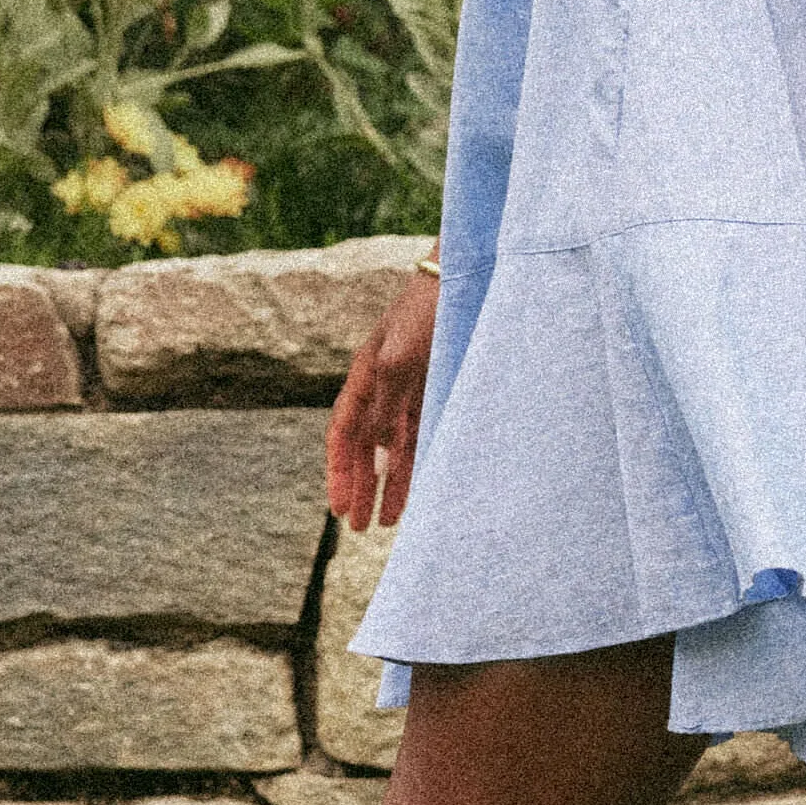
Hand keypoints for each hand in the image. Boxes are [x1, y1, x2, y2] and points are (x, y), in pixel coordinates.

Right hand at [326, 271, 439, 531]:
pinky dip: (417, 464)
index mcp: (364, 374)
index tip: (338, 507)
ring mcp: (411, 388)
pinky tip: (420, 488)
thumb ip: (385, 401)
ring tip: (387, 522)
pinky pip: (422, 436)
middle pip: (366, 447)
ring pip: (395, 448)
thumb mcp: (398, 357)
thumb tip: (378, 446)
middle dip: (361, 487)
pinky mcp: (438, 389)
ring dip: (390, 484)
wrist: (467, 277)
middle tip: (358, 527)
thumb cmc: (427, 311)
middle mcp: (383, 385)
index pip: (343, 433)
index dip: (339, 471)